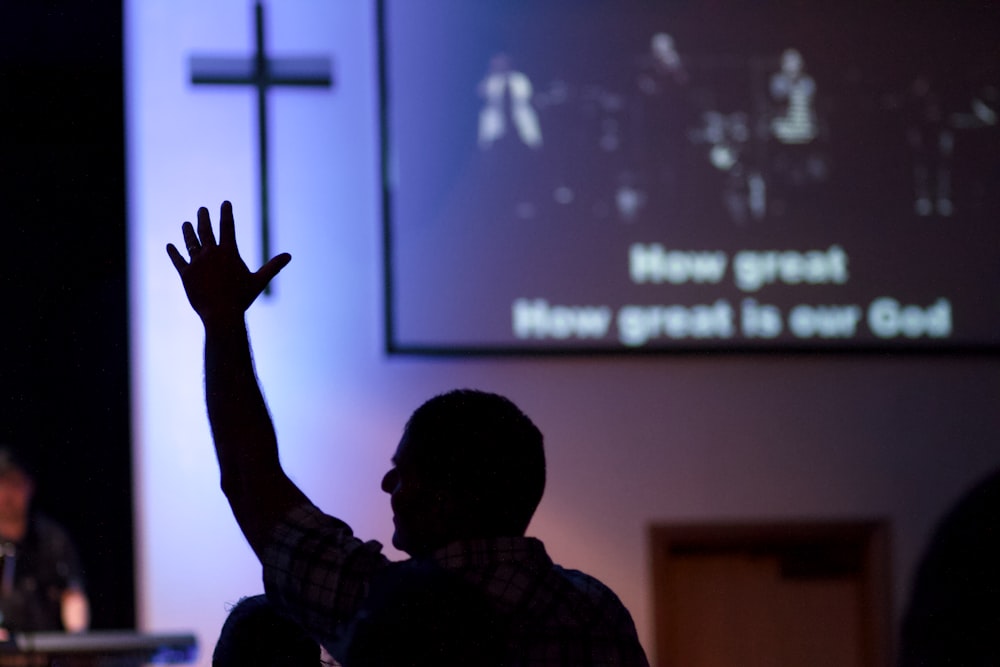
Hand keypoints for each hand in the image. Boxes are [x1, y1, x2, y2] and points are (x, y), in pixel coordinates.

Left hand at [166, 201, 290, 323]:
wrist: (221, 313)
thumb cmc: (242, 298)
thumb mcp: (260, 281)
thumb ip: (273, 266)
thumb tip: (289, 256)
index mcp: (229, 252)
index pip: (228, 226)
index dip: (226, 213)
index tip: (225, 203)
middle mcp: (211, 253)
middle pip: (206, 230)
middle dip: (204, 218)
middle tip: (202, 209)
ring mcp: (197, 263)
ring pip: (190, 242)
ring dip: (188, 231)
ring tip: (186, 224)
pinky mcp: (186, 274)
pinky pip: (178, 260)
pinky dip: (173, 253)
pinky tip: (169, 246)